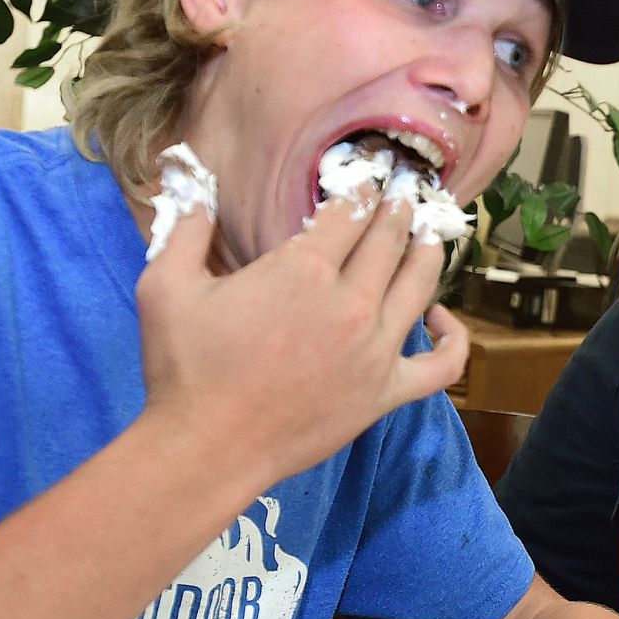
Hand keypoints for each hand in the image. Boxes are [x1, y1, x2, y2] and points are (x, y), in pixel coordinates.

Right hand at [135, 186, 466, 487]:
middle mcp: (350, 303)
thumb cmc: (184, 367)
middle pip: (390, 239)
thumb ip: (186, 227)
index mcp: (303, 270)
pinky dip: (452, 338)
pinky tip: (441, 318)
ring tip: (429, 232)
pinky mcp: (387, 392)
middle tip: (407, 191)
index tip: (371, 171)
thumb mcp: (166, 285)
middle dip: (399, 208)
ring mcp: (376, 349)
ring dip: (428, 251)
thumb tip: (191, 180)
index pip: (350, 210)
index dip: (364, 185)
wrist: (207, 447)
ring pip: (421, 285)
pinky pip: (441, 364)